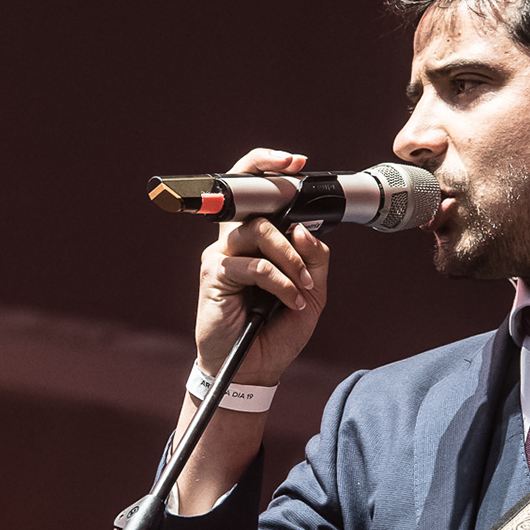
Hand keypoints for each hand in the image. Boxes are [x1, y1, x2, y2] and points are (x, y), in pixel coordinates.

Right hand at [194, 148, 330, 386]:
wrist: (256, 368)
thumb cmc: (278, 330)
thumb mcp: (312, 291)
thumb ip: (315, 258)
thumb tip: (303, 229)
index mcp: (257, 240)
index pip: (254, 193)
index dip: (267, 167)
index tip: (295, 162)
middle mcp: (236, 242)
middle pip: (255, 202)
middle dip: (284, 209)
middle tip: (303, 236)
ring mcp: (222, 256)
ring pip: (258, 231)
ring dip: (289, 258)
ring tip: (303, 285)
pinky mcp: (215, 274)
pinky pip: (254, 265)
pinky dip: (280, 282)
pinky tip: (291, 301)